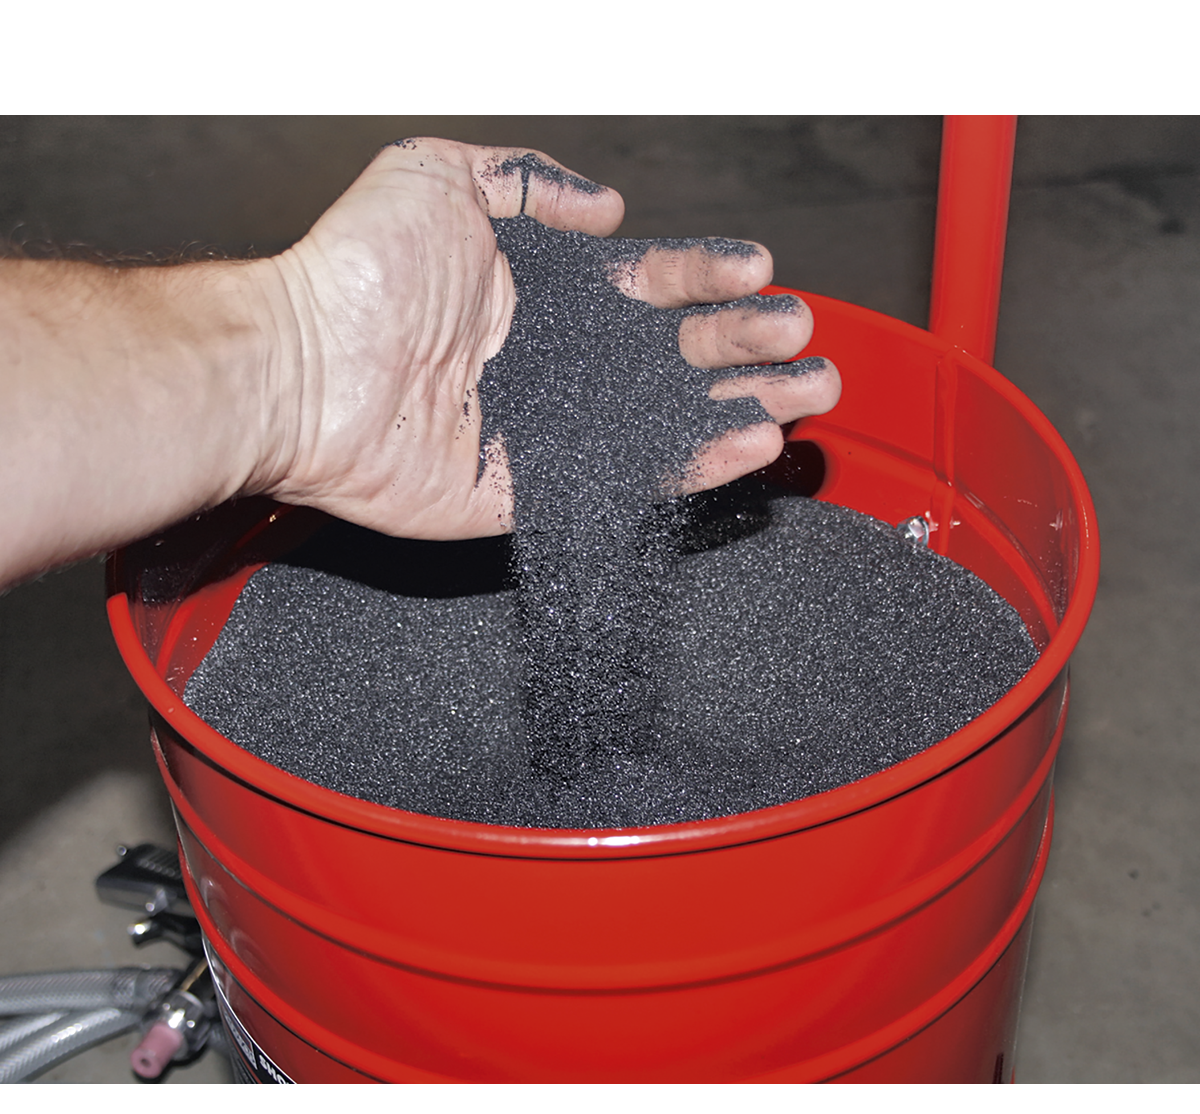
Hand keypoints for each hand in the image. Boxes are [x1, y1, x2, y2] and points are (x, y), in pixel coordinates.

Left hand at [256, 138, 839, 538]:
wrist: (300, 368)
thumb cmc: (355, 272)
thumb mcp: (440, 177)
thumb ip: (531, 183)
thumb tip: (606, 205)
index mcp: (540, 294)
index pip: (647, 285)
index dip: (706, 277)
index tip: (759, 272)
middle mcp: (553, 363)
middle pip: (673, 356)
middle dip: (745, 346)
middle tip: (804, 341)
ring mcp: (549, 431)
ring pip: (665, 421)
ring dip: (739, 408)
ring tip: (803, 396)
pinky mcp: (534, 492)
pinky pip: (626, 483)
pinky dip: (690, 469)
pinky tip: (744, 449)